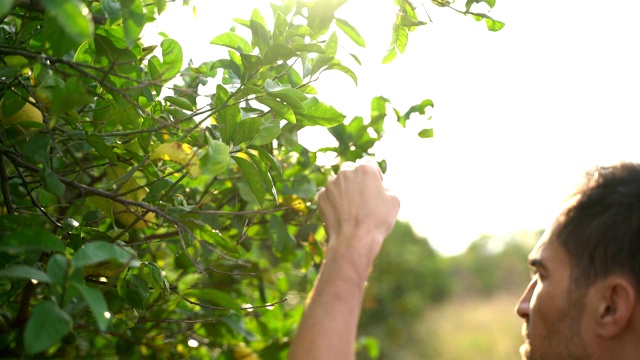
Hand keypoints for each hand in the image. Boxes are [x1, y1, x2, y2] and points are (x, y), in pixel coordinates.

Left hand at [317, 159, 399, 274]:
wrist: (354, 241)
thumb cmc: (377, 221)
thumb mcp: (393, 201)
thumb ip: (386, 188)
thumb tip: (379, 188)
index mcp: (364, 170)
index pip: (370, 164)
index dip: (375, 175)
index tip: (376, 187)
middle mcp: (345, 173)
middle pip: (352, 170)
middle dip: (357, 180)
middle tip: (362, 198)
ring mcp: (330, 184)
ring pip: (338, 182)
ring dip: (344, 190)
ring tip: (352, 209)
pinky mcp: (321, 197)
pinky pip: (329, 195)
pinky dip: (334, 201)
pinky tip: (342, 214)